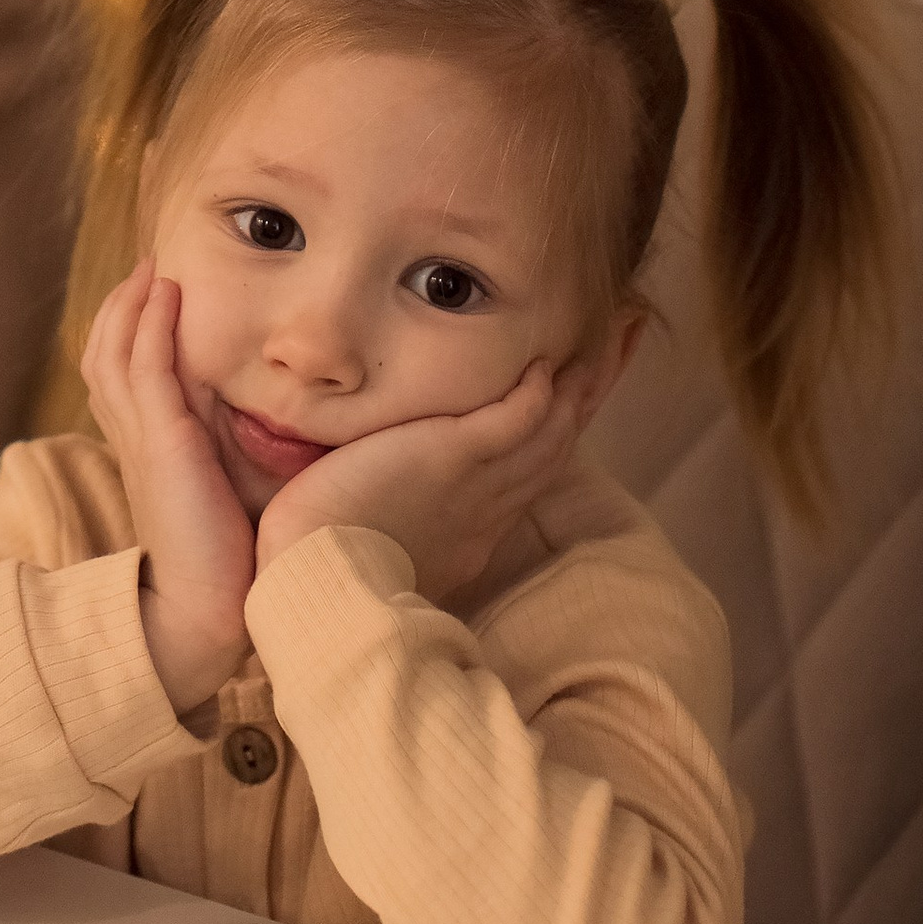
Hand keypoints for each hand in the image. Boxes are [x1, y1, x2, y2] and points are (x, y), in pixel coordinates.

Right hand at [82, 260, 260, 709]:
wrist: (204, 614)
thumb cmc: (225, 567)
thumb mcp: (220, 497)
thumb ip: (226, 459)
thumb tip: (266, 429)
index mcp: (142, 453)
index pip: (118, 376)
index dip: (127, 332)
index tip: (152, 296)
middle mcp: (131, 440)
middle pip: (105, 353)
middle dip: (122, 306)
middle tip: (146, 266)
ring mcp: (141, 438)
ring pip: (115, 350)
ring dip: (132, 302)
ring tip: (153, 266)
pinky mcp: (162, 441)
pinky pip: (145, 365)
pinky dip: (150, 322)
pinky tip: (167, 291)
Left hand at [253, 349, 610, 603]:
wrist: (314, 575)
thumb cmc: (321, 560)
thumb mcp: (374, 539)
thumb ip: (390, 514)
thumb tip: (380, 495)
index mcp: (469, 536)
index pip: (523, 477)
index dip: (551, 440)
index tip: (566, 408)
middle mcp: (486, 512)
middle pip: (551, 451)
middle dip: (580, 406)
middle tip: (608, 359)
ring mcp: (476, 485)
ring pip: (546, 434)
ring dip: (575, 392)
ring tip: (600, 349)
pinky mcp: (453, 457)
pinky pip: (516, 419)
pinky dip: (536, 394)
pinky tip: (545, 367)